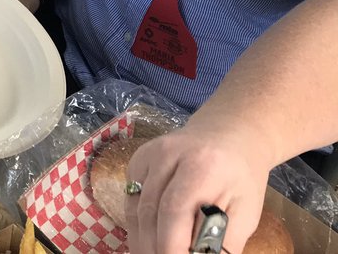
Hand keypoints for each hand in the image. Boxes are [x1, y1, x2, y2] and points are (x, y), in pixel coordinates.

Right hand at [124, 127, 270, 253]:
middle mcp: (169, 154)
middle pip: (150, 210)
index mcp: (203, 166)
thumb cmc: (240, 177)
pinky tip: (146, 239)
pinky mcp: (138, 158)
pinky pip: (131, 197)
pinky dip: (136, 223)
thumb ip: (224, 242)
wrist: (227, 134)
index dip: (170, 245)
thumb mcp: (246, 212)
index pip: (175, 210)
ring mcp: (149, 154)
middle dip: (152, 247)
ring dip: (141, 239)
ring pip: (135, 206)